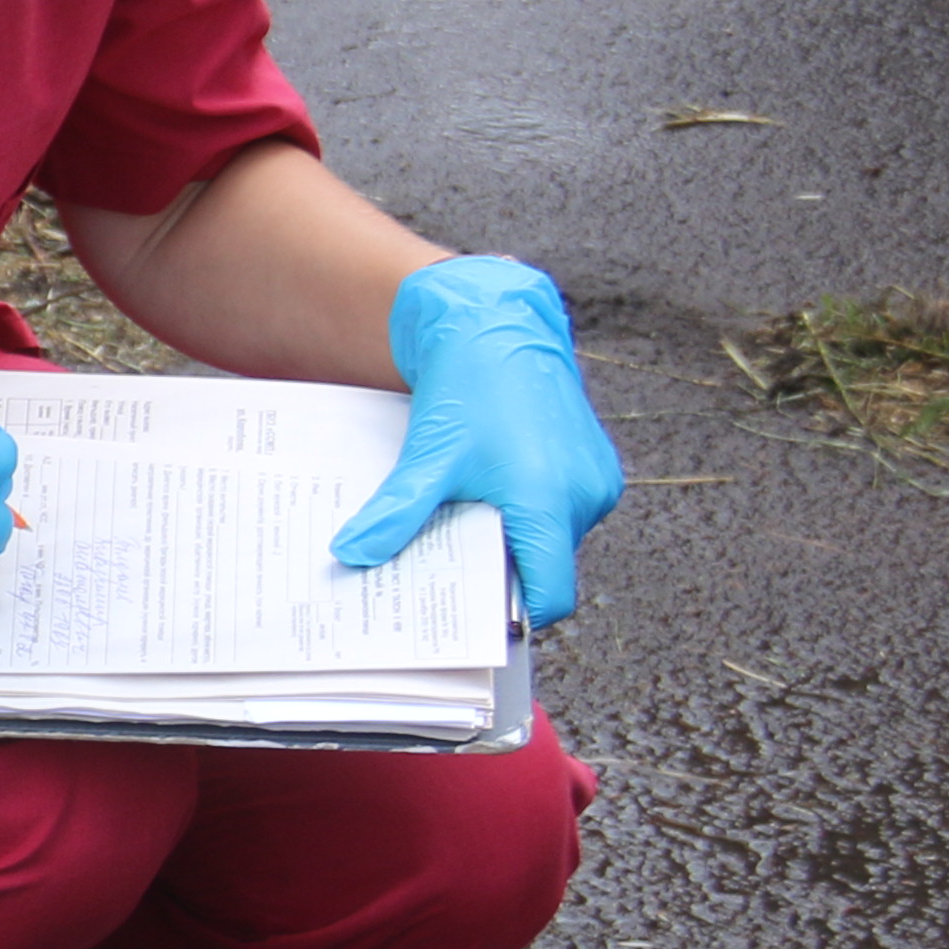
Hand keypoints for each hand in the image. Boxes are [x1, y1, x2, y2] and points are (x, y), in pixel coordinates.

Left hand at [329, 256, 621, 622]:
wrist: (499, 327)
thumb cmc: (471, 389)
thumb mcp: (428, 457)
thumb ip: (395, 514)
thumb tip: (353, 555)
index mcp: (551, 503)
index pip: (549, 598)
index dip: (514, 618)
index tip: (473, 621)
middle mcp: (585, 497)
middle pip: (546, 569)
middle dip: (502, 577)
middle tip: (451, 575)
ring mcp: (595, 481)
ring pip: (553, 540)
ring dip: (514, 541)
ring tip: (466, 529)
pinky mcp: (595, 467)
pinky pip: (563, 511)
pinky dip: (529, 515)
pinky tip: (491, 498)